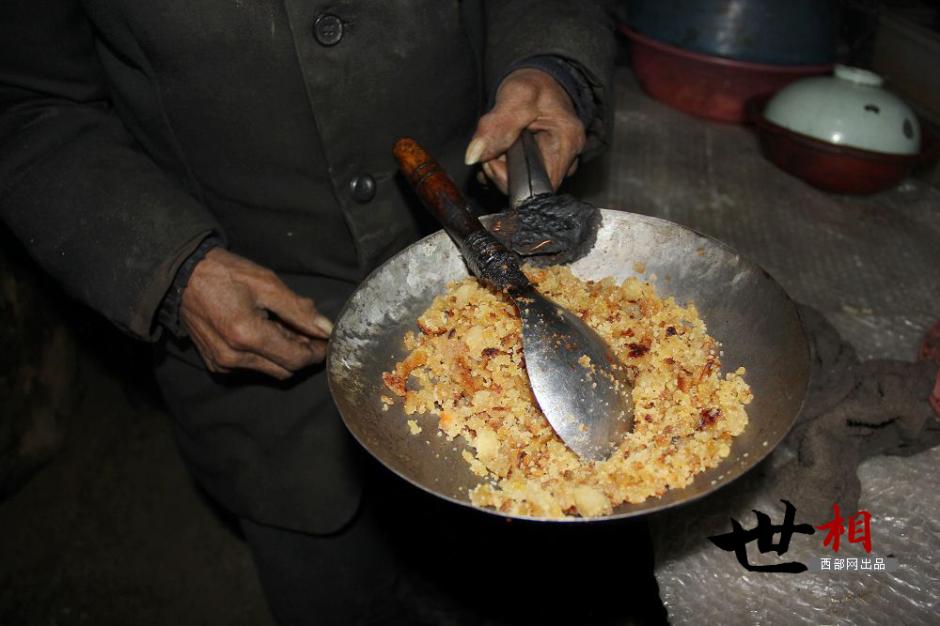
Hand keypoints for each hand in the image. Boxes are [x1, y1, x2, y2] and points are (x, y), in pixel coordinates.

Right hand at [180, 248, 332, 379]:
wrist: (182, 276)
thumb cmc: (225, 274)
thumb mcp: (267, 284)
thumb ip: (299, 310)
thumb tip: (325, 329)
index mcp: (247, 336)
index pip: (296, 360)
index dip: (316, 352)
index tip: (326, 340)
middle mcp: (234, 357)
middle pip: (285, 370)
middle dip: (301, 353)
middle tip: (307, 330)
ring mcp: (222, 364)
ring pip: (269, 370)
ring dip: (283, 354)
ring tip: (284, 326)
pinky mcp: (215, 364)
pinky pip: (251, 367)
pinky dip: (265, 355)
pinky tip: (265, 332)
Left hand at [464, 67, 585, 192]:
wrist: (538, 81)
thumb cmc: (534, 85)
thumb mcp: (516, 96)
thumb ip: (495, 126)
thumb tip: (474, 156)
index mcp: (567, 143)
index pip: (537, 185)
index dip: (509, 177)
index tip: (493, 157)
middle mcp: (566, 159)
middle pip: (528, 186)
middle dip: (501, 171)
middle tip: (492, 147)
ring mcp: (554, 164)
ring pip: (520, 184)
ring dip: (499, 170)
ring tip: (497, 145)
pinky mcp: (541, 166)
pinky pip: (518, 179)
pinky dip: (501, 170)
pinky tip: (498, 152)